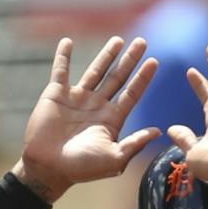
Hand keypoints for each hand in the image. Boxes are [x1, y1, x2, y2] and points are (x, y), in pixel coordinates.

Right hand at [13, 36, 162, 201]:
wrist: (49, 168)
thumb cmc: (82, 168)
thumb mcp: (114, 159)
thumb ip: (135, 143)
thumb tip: (159, 131)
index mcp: (112, 119)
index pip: (132, 94)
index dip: (143, 78)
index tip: (154, 62)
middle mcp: (97, 105)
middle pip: (118, 77)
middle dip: (130, 60)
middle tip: (143, 42)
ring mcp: (77, 98)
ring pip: (95, 71)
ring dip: (107, 55)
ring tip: (119, 40)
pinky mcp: (56, 94)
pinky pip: (61, 71)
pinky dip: (63, 56)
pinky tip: (68, 41)